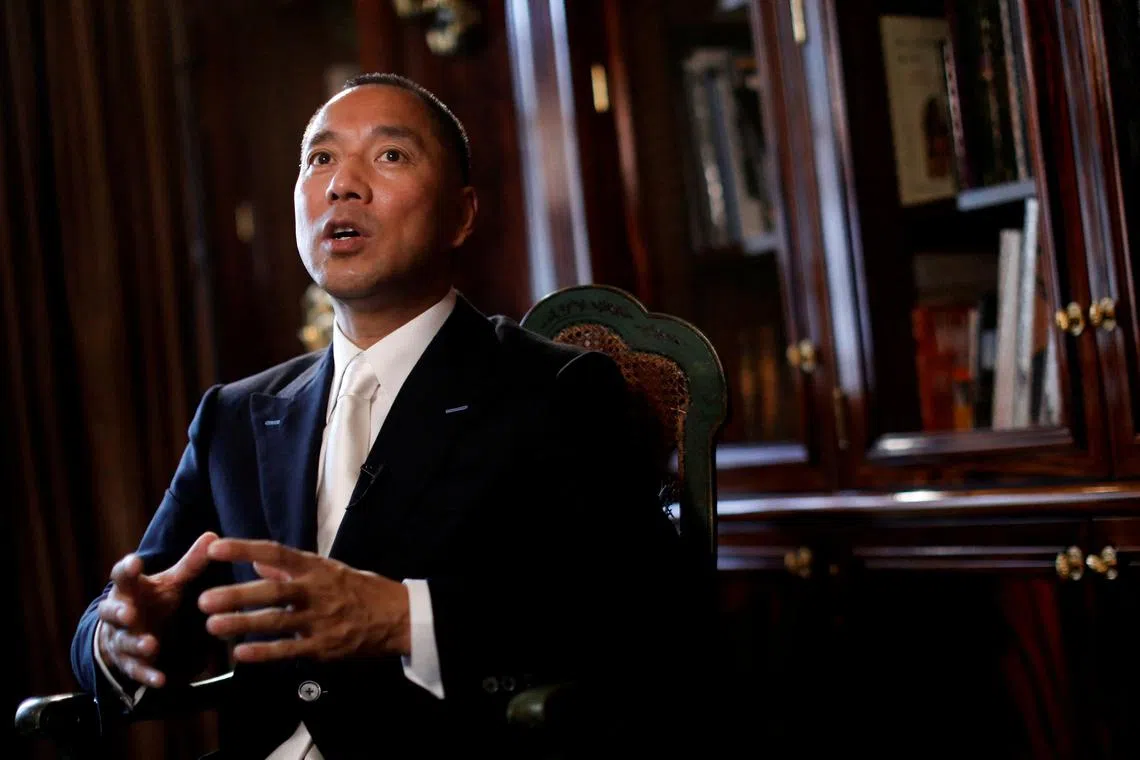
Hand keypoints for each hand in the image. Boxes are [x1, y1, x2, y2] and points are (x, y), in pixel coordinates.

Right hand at [97, 531, 218, 686]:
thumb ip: (190, 564)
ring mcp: (121, 638)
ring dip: (136, 644)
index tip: (135, 562)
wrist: (129, 630)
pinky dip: (147, 674)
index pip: (122, 576)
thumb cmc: (152, 599)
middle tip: (129, 614)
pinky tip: (161, 680)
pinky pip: (135, 670)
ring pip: (123, 642)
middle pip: (112, 612)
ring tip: (151, 645)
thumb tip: (214, 536)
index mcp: (129, 589)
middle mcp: (120, 613)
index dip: (127, 569)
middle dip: (120, 613)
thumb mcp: (170, 581)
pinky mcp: (129, 662)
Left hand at [198, 539, 410, 663]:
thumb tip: (257, 563)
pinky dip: (265, 652)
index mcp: (316, 568)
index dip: (245, 549)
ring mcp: (320, 620)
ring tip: (213, 626)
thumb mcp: (329, 571)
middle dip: (238, 595)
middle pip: (274, 592)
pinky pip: (290, 650)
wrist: (398, 616)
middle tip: (205, 600)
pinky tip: (241, 654)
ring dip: (244, 624)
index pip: (276, 553)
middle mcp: (316, 591)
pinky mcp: (325, 646)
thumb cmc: (361, 590)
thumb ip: (291, 569)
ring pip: (277, 621)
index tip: (215, 548)